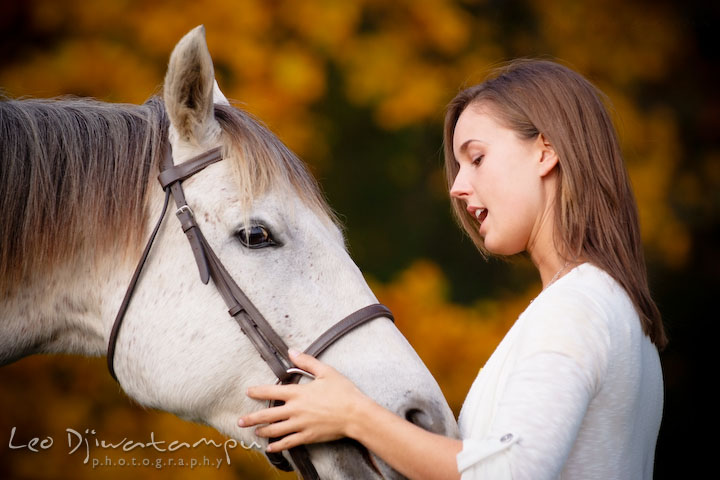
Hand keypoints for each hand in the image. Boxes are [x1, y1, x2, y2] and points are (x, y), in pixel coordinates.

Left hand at [237, 349, 371, 451]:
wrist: (356, 414)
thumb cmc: (343, 392)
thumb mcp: (326, 372)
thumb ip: (306, 362)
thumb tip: (292, 351)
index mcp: (298, 393)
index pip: (272, 392)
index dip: (258, 392)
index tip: (248, 392)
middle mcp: (295, 410)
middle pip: (268, 415)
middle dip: (252, 418)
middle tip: (240, 420)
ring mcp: (300, 425)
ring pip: (275, 430)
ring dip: (263, 431)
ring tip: (254, 431)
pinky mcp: (308, 436)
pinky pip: (288, 442)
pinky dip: (278, 446)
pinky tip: (270, 447)